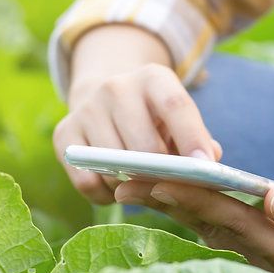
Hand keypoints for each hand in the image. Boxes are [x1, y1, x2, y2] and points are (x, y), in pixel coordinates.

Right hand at [54, 62, 220, 204]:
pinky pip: (87, 180)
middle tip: (171, 188)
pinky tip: (116, 188)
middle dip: (161, 173)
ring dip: (131, 186)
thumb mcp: (178, 119)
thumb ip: (198, 140)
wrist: (104, 98)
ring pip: (114, 166)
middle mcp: (116, 87)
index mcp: (153, 78)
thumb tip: (209, 162)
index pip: (175, 105)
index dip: (191, 137)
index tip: (204, 166)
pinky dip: (105, 194)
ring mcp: (86, 109)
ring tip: (143, 186)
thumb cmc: (153, 118)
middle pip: (144, 145)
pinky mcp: (63, 134)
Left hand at [113, 180, 273, 272]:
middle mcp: (273, 260)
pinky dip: (200, 212)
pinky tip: (179, 197)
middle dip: (166, 201)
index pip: (228, 219)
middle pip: (210, 225)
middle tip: (119, 179)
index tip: (149, 176)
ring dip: (176, 207)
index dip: (188, 196)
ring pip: (214, 230)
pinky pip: (228, 230)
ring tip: (135, 184)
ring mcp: (273, 258)